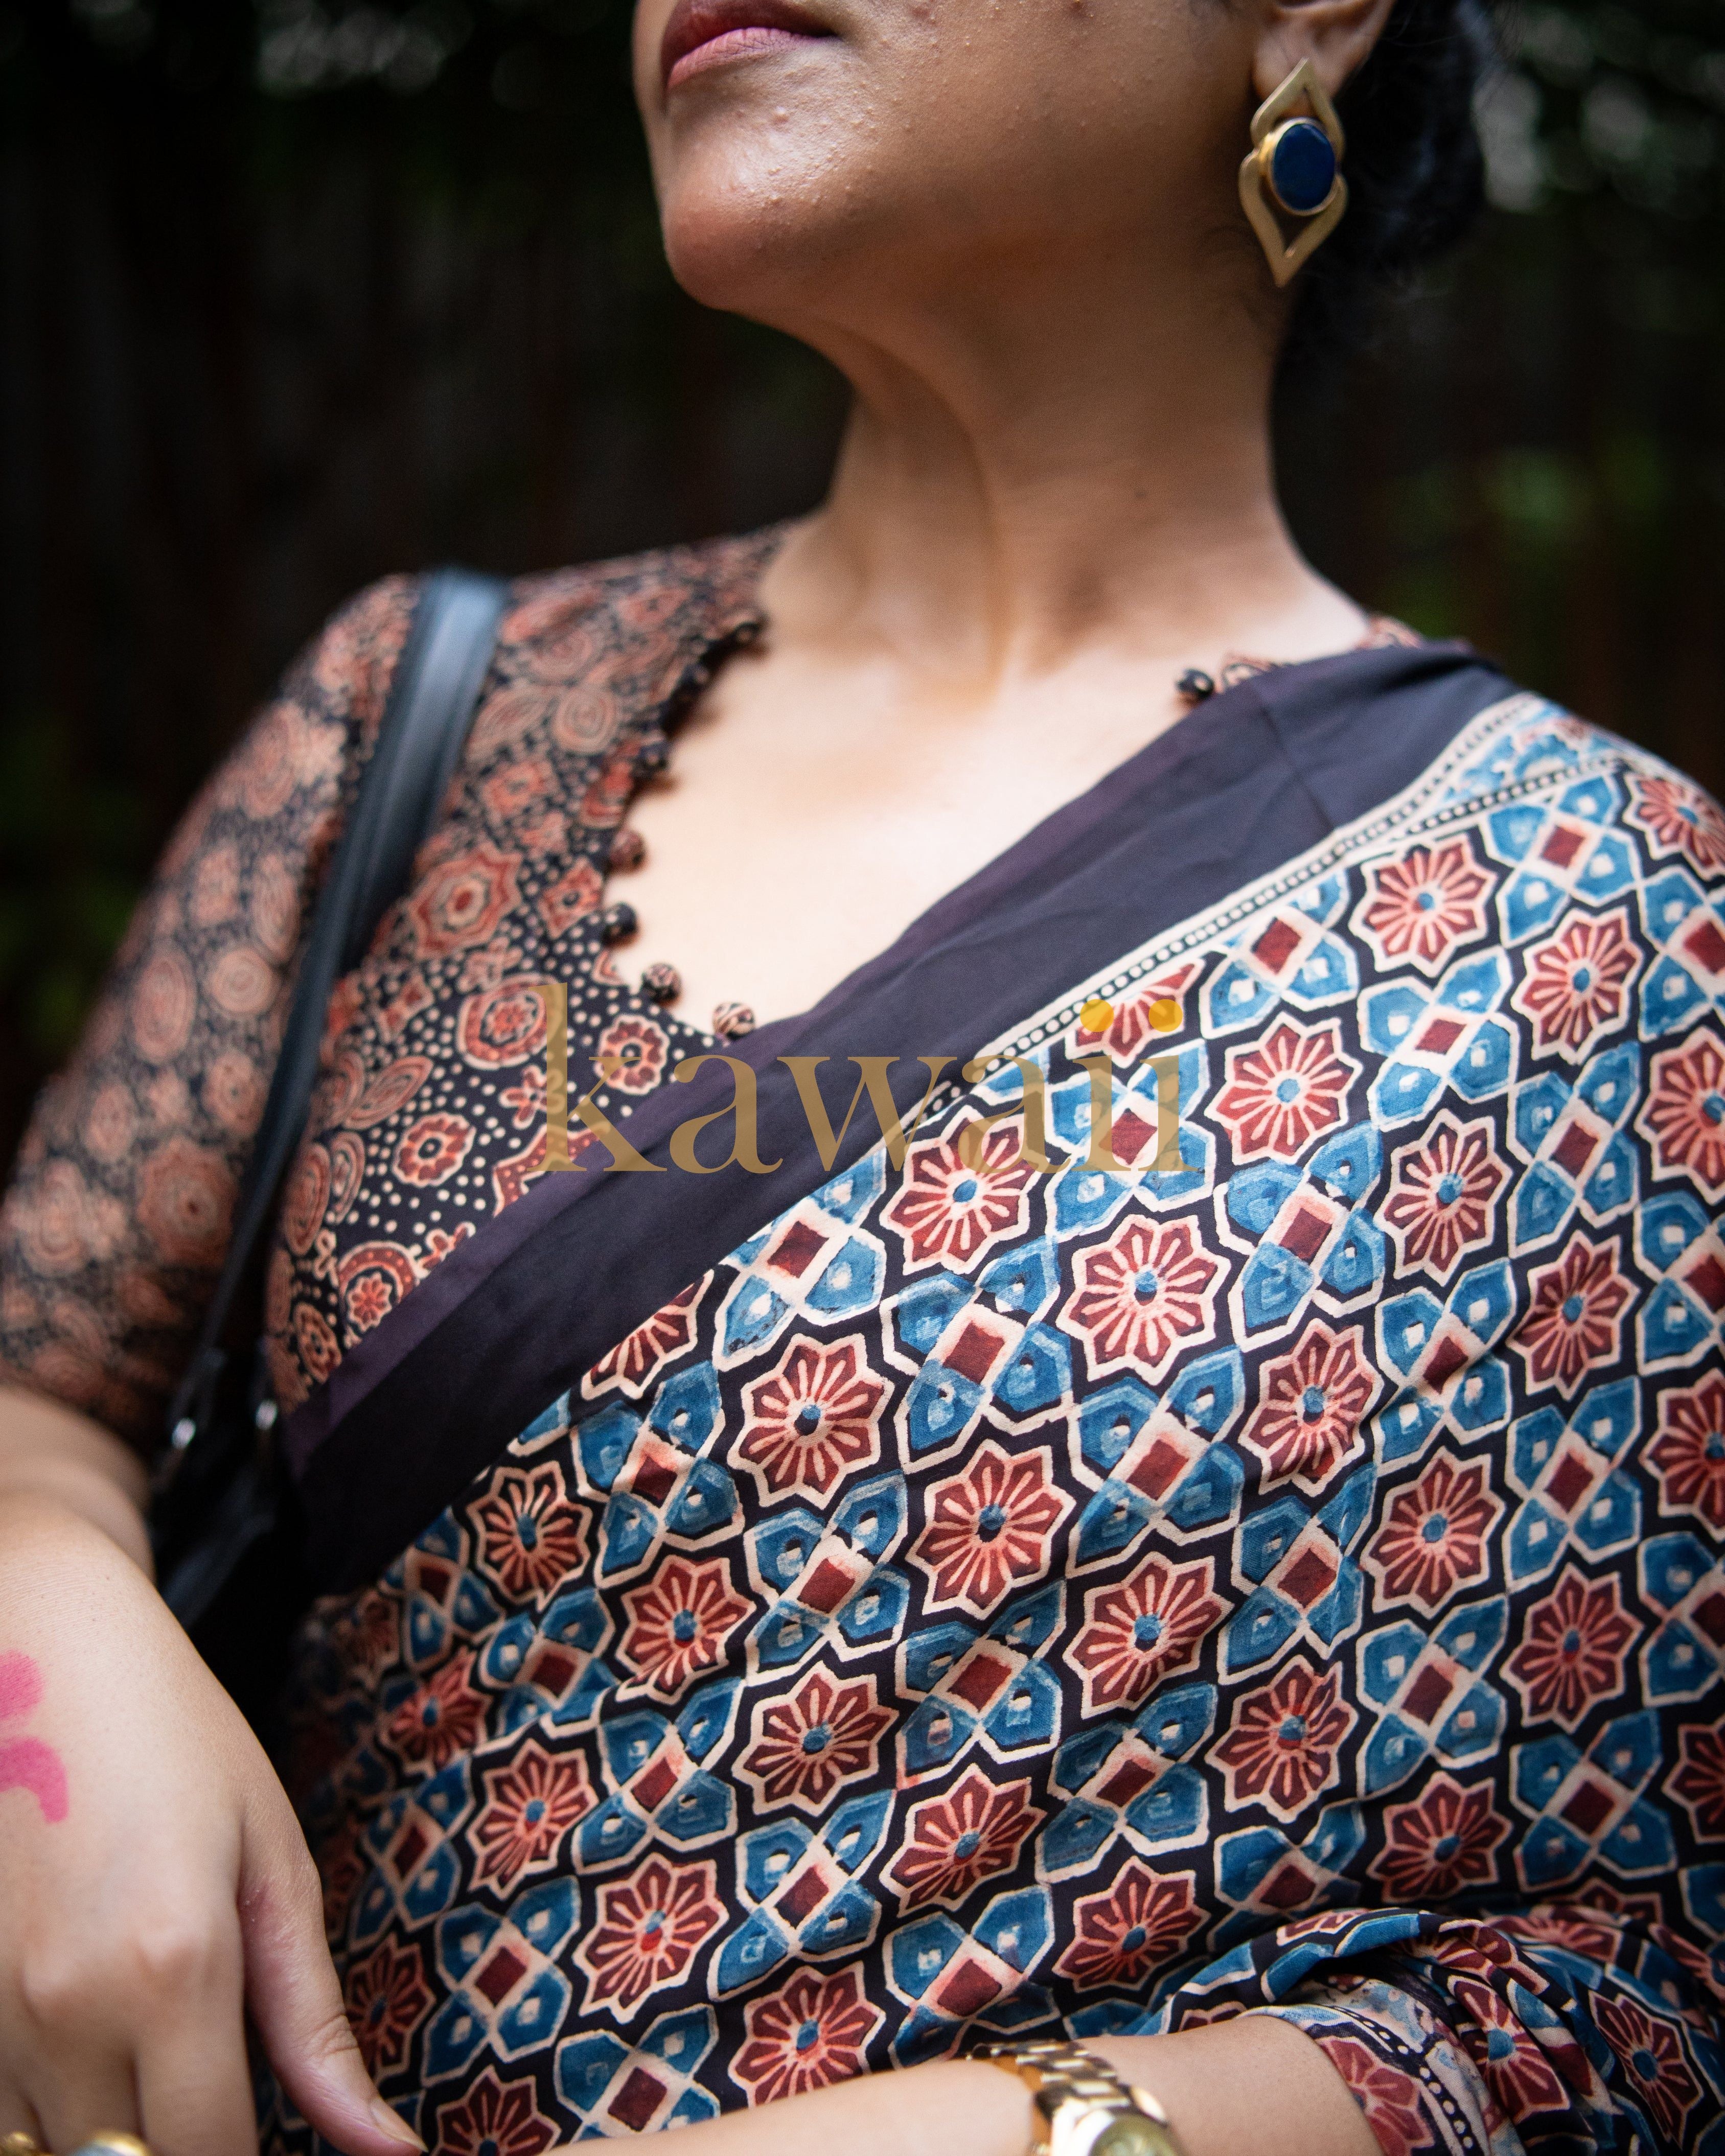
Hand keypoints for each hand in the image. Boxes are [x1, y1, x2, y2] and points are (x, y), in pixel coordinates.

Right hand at [0, 1483, 418, 2155]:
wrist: (38, 1648)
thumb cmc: (177, 1738)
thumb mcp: (272, 1864)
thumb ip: (315, 2024)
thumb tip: (387, 2149)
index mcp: (173, 1973)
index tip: (277, 2145)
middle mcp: (67, 2013)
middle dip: (182, 2148)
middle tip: (218, 2090)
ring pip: (55, 2155)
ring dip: (114, 2134)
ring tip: (160, 2048)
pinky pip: (3, 2114)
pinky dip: (54, 2105)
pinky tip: (95, 2041)